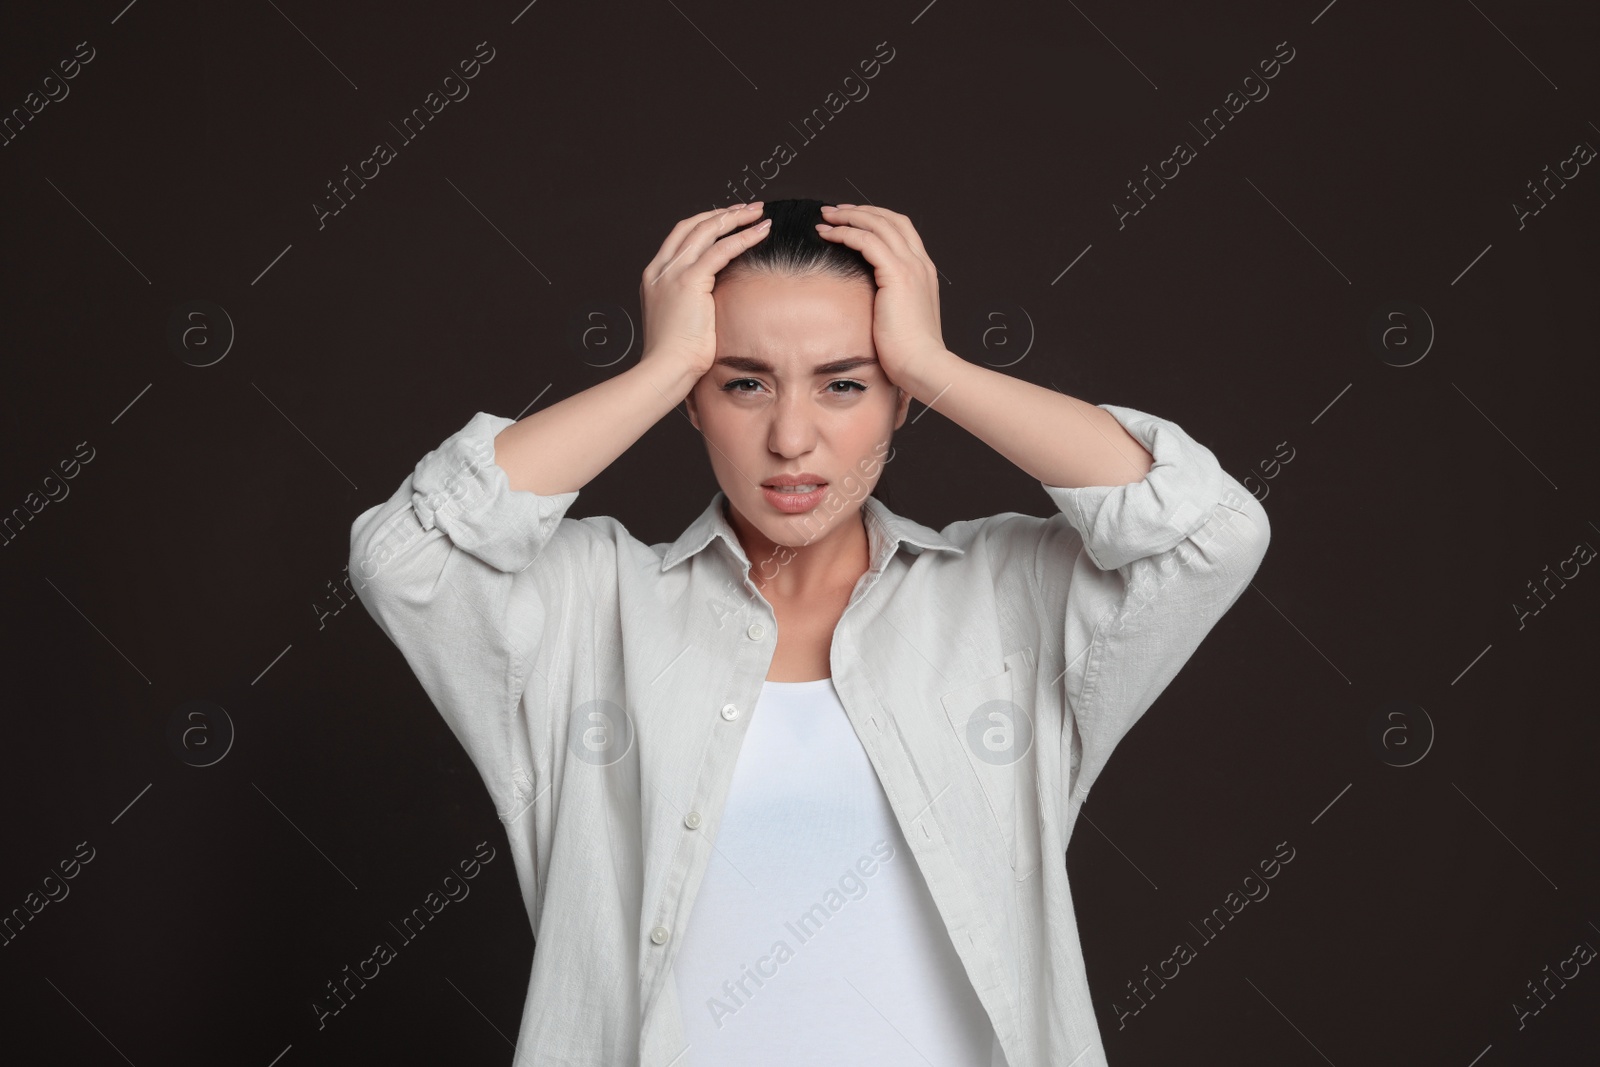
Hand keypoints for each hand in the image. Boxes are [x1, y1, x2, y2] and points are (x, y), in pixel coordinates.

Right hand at [638, 202, 770, 378]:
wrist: (665, 370)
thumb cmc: (675, 357)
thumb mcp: (680, 321)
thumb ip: (692, 303)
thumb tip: (713, 303)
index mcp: (655, 277)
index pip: (681, 237)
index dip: (707, 223)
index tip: (730, 220)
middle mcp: (661, 269)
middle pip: (693, 225)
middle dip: (723, 213)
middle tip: (750, 209)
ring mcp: (672, 273)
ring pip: (707, 230)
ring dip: (736, 218)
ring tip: (759, 214)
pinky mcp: (689, 282)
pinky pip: (721, 250)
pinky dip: (743, 238)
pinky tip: (761, 232)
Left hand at [814, 204, 946, 386]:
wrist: (922, 365)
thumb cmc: (909, 352)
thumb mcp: (900, 318)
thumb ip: (890, 301)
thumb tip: (870, 302)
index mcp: (923, 272)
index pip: (901, 230)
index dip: (875, 219)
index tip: (850, 220)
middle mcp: (920, 263)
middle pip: (890, 219)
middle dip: (860, 210)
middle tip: (833, 211)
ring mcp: (911, 266)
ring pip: (877, 224)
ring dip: (848, 216)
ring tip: (825, 217)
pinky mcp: (897, 275)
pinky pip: (866, 241)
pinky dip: (845, 233)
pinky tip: (828, 234)